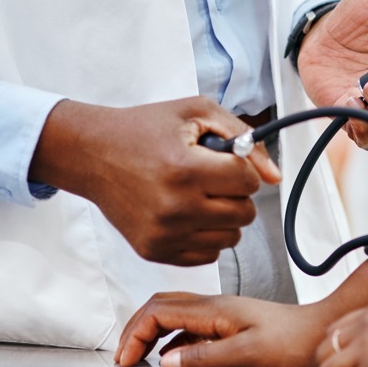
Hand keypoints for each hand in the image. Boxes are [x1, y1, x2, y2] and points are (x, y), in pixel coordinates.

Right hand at [29, 97, 280, 266]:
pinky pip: (207, 254)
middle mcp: (175, 207)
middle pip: (244, 214)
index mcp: (185, 169)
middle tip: (213, 177)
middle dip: (236, 193)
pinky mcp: (154, 251)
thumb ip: (243, 136)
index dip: (242, 167)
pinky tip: (188, 213)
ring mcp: (164, 234)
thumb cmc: (144, 128)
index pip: (248, 182)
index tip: (223, 160)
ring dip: (225, 216)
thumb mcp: (196, 112)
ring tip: (201, 195)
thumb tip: (274, 176)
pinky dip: (206, 235)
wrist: (93, 154)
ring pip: (230, 238)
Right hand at [115, 293, 332, 366]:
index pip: (158, 311)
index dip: (134, 333)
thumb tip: (166, 362)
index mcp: (213, 309)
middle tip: (123, 357)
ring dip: (149, 332)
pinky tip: (171, 357)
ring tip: (138, 356)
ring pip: (171, 313)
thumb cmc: (292, 341)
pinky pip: (188, 326)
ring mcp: (220, 313)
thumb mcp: (247, 353)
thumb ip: (204, 357)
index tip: (125, 359)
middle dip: (134, 328)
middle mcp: (213, 305)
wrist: (320, 332)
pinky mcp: (228, 323)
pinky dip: (169, 339)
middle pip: (159, 306)